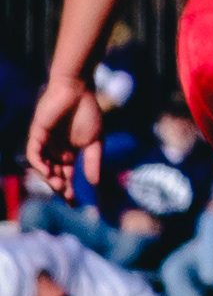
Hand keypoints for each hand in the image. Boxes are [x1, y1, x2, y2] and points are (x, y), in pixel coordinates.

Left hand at [24, 79, 93, 198]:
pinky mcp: (36, 136)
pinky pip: (34, 154)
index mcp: (68, 154)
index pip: (67, 177)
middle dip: (60, 188)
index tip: (77, 204)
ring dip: (50, 179)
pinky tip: (49, 172)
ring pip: (43, 168)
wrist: (78, 90)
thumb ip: (93, 162)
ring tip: (60, 186)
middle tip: (68, 197)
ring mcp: (44, 145)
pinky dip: (40, 164)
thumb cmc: (88, 113)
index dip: (70, 191)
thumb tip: (95, 184)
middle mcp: (54, 152)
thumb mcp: (95, 142)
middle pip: (54, 176)